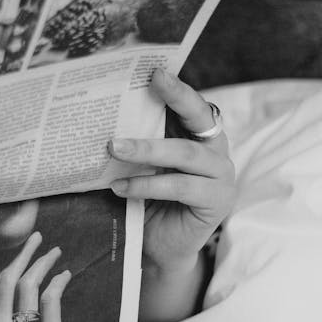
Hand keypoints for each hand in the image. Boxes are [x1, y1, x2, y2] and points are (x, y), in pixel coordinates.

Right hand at [0, 232, 78, 321]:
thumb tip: (1, 285)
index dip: (1, 262)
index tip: (15, 248)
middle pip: (6, 281)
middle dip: (22, 253)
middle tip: (36, 239)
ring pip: (29, 287)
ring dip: (43, 263)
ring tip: (54, 253)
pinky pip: (52, 301)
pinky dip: (59, 282)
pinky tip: (65, 276)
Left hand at [108, 68, 234, 272]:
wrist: (159, 250)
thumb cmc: (148, 202)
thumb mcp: (143, 167)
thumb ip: (137, 143)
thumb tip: (100, 115)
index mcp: (198, 136)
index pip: (192, 104)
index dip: (177, 87)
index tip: (155, 71)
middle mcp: (215, 150)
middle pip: (199, 118)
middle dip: (175, 98)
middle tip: (148, 85)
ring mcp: (221, 176)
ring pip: (186, 154)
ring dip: (148, 149)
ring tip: (113, 147)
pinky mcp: (216, 201)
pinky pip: (180, 186)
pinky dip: (147, 185)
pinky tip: (120, 187)